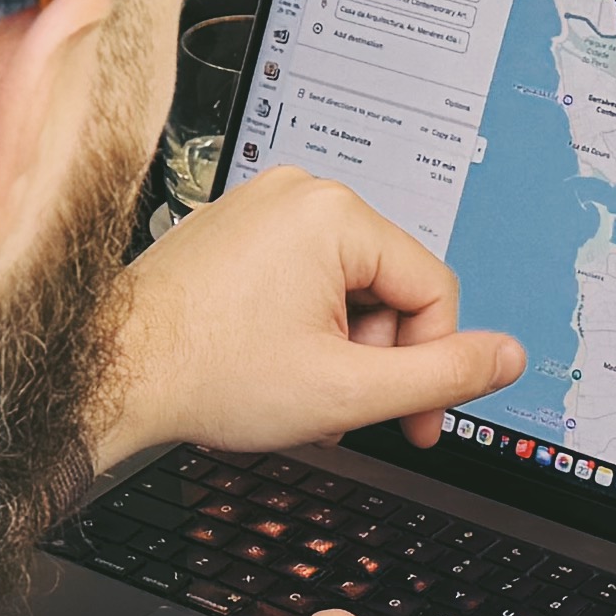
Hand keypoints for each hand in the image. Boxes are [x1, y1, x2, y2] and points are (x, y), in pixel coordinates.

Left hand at [99, 164, 523, 473]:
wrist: (108, 372)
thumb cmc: (206, 374)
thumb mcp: (348, 390)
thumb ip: (442, 375)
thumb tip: (508, 357)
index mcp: (335, 214)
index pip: (433, 290)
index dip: (435, 365)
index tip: (418, 422)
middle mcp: (299, 194)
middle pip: (388, 288)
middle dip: (375, 358)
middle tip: (340, 410)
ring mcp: (262, 208)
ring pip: (345, 290)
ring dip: (339, 350)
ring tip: (296, 393)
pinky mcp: (236, 231)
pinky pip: (301, 279)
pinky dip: (301, 329)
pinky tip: (270, 368)